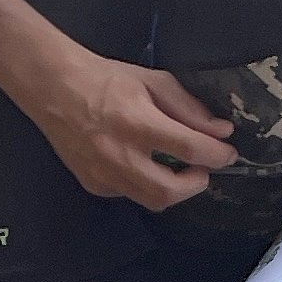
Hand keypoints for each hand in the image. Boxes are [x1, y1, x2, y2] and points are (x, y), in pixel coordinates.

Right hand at [36, 52, 233, 209]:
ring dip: (174, 190)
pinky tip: (143, 167)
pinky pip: (130, 195)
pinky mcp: (93, 184)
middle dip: (197, 183)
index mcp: (137, 122)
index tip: (227, 153)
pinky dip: (145, 185)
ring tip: (177, 171)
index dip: (217, 155)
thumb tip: (221, 131)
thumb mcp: (153, 82)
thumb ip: (189, 108)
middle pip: (170, 191)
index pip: (190, 149)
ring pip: (151, 201)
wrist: (54, 88)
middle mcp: (119, 154)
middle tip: (201, 168)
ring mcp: (103, 174)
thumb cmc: (106, 79)